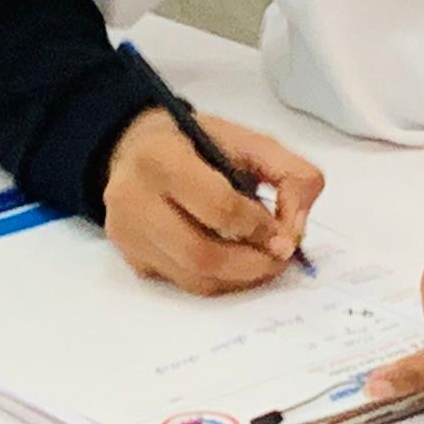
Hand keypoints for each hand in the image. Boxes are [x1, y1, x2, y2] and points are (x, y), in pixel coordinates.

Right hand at [99, 110, 322, 294]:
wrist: (134, 148)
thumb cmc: (193, 143)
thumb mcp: (246, 140)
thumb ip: (288, 174)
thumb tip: (294, 230)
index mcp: (161, 157)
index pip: (218, 207)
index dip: (259, 226)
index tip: (281, 231)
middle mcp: (133, 199)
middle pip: (201, 255)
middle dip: (252, 264)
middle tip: (278, 258)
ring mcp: (129, 234)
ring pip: (193, 278)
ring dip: (238, 277)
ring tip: (260, 259)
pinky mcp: (132, 259)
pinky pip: (183, 283)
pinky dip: (218, 280)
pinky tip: (232, 260)